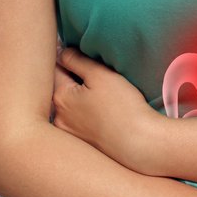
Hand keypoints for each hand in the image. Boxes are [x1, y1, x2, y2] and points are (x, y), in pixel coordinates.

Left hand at [52, 45, 166, 171]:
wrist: (142, 144)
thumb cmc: (122, 107)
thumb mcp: (99, 75)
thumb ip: (76, 60)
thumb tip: (60, 53)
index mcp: (60, 97)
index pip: (54, 69)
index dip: (68, 60)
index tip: (82, 59)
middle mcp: (58, 117)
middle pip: (59, 88)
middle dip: (71, 79)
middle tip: (94, 78)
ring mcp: (68, 133)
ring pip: (68, 105)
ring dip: (78, 98)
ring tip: (99, 97)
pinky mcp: (81, 144)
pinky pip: (77, 121)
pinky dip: (84, 114)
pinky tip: (101, 113)